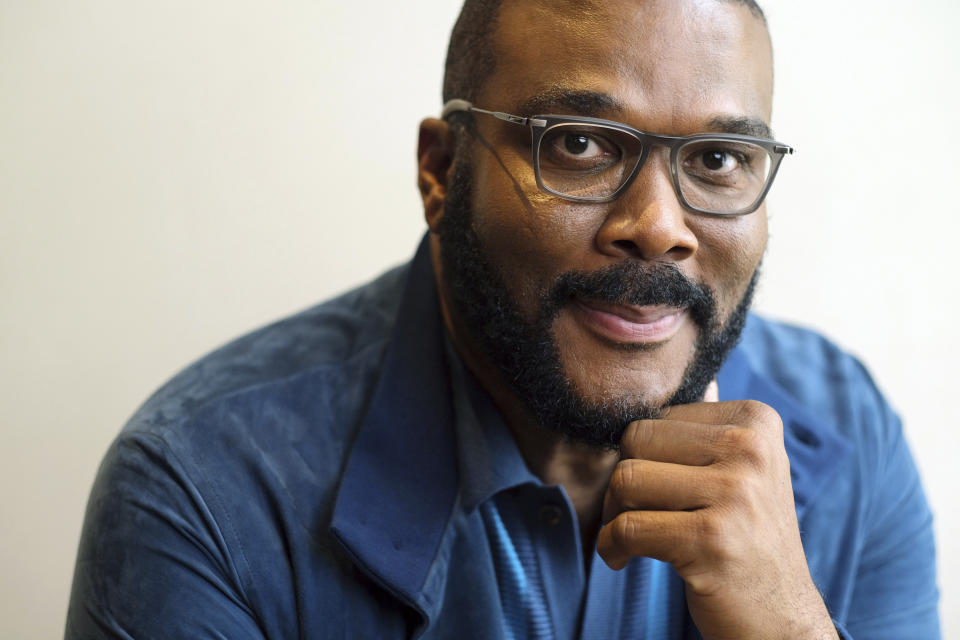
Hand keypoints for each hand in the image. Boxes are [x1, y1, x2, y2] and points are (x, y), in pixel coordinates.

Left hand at [597, 387, 837, 639]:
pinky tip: (622, 559)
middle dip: (622, 480)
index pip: (658, 416)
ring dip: (612, 514)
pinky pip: (626, 527)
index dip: (643, 455)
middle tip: (633, 512)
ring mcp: (735, 494)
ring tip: (630, 535)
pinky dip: (610, 546)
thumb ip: (701, 428)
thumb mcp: (742, 469)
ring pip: (626, 479)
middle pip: (636, 440)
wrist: (780, 617)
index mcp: (756, 421)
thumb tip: (645, 384)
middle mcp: (750, 450)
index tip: (658, 489)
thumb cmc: (745, 536)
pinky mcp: (712, 539)